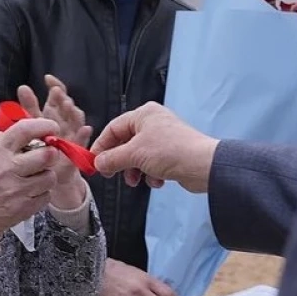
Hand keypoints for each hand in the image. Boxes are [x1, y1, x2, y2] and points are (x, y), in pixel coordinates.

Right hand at [0, 118, 60, 249]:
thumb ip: (8, 136)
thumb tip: (35, 128)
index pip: (25, 129)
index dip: (45, 125)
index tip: (53, 127)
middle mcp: (6, 168)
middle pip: (46, 154)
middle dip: (51, 154)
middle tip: (47, 156)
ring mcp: (16, 189)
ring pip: (50, 176)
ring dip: (46, 176)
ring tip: (34, 177)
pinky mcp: (25, 206)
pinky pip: (47, 194)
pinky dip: (42, 193)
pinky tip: (30, 192)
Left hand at [17, 75, 91, 209]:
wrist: (46, 172)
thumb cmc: (40, 146)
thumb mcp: (32, 125)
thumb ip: (29, 106)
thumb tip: (22, 86)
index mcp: (55, 113)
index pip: (58, 95)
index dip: (55, 85)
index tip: (47, 79)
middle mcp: (65, 121)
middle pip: (67, 105)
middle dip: (63, 97)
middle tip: (56, 92)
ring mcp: (72, 134)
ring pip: (76, 120)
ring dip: (74, 112)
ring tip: (68, 105)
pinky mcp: (76, 149)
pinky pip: (82, 141)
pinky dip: (85, 135)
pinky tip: (85, 129)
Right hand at [90, 102, 218, 193]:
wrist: (202, 165)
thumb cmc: (171, 151)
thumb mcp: (134, 154)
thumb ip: (112, 159)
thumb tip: (97, 163)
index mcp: (144, 114)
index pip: (113, 128)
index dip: (102, 146)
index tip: (93, 162)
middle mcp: (153, 123)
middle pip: (125, 143)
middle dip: (120, 162)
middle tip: (111, 174)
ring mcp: (163, 138)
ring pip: (138, 156)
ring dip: (135, 171)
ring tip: (136, 180)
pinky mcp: (172, 153)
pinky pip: (152, 164)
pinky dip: (151, 174)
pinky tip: (156, 180)